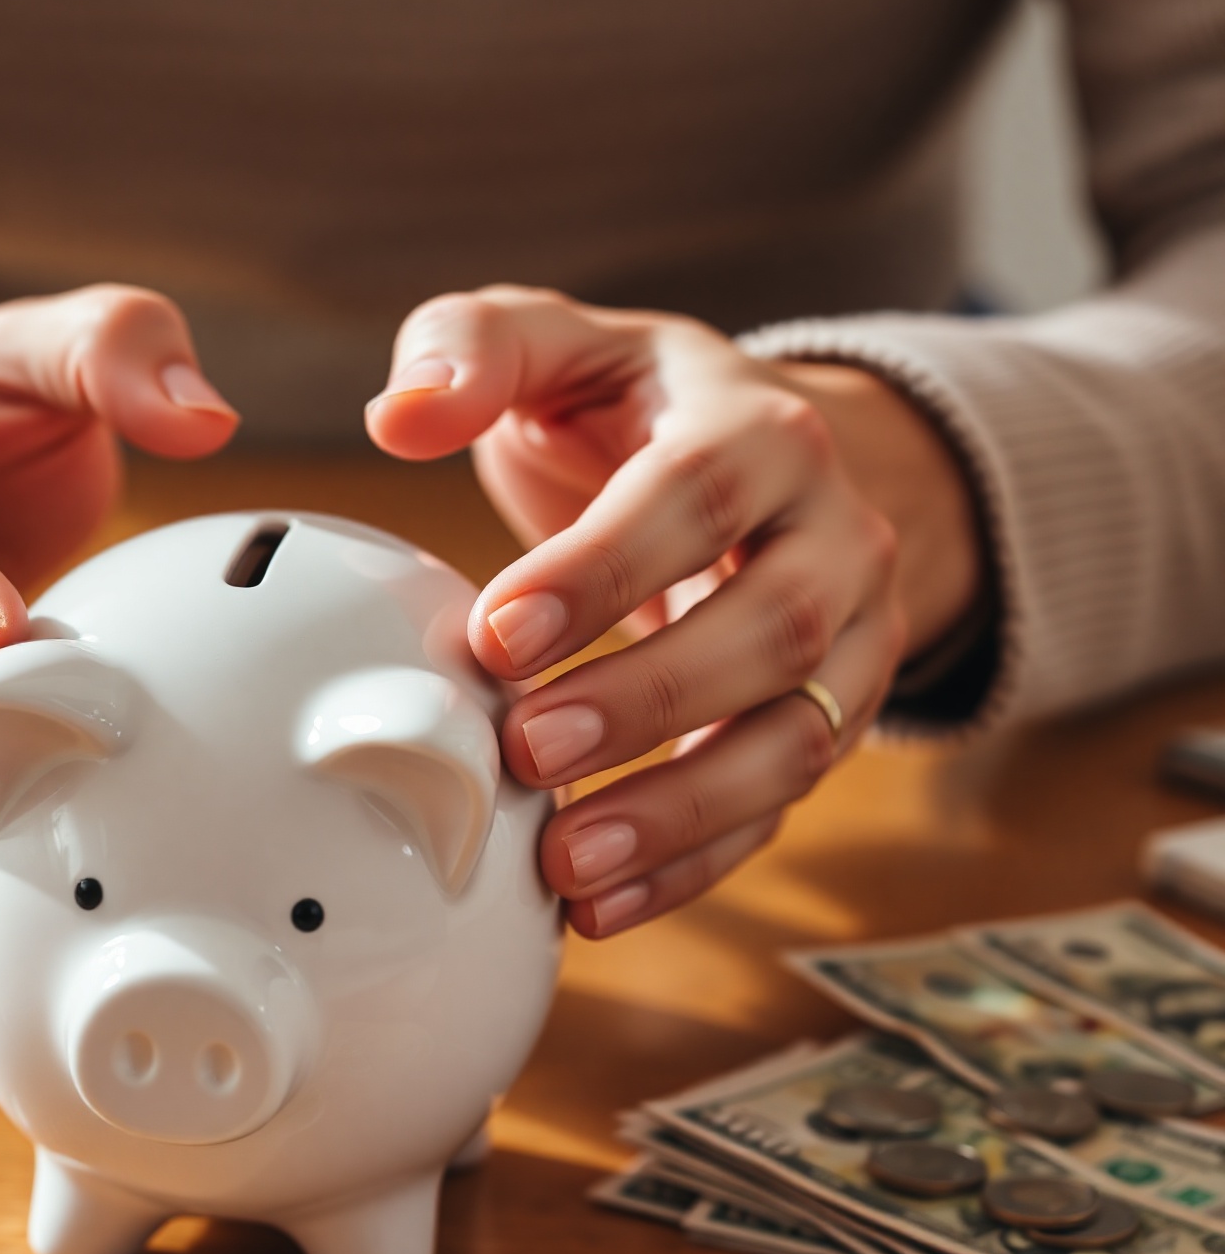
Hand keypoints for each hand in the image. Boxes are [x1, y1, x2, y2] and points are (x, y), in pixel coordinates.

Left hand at [366, 288, 980, 937]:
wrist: (758, 465)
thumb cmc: (631, 413)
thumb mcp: (558, 346)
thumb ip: (474, 348)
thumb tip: (404, 413)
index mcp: (759, 428)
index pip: (699, 494)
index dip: (603, 569)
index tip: (499, 634)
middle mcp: (833, 534)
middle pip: (775, 626)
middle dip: (650, 700)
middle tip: (528, 752)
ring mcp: (850, 639)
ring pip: (799, 737)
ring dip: (682, 811)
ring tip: (567, 863)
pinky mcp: (830, 722)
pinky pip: (780, 810)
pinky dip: (694, 867)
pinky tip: (602, 907)